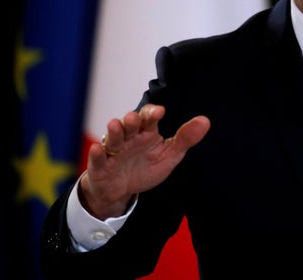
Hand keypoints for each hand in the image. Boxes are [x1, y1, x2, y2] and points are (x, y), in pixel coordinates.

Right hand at [79, 104, 209, 219]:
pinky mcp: (100, 166)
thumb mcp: (169, 155)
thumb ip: (185, 139)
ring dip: (114, 132)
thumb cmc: (145, 168)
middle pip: (129, 125)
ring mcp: (113, 151)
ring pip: (113, 138)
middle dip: (131, 121)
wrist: (122, 190)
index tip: (160, 112)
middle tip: (135, 118)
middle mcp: (129, 138)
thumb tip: (205, 121)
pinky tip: (97, 149)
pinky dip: (96, 154)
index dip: (152, 114)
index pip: (148, 118)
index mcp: (146, 133)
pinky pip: (98, 159)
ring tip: (116, 125)